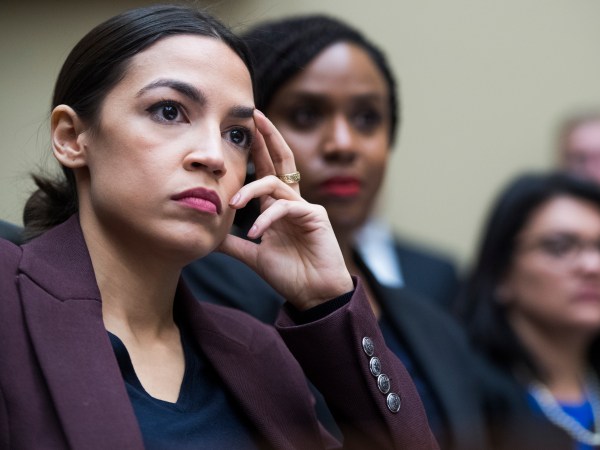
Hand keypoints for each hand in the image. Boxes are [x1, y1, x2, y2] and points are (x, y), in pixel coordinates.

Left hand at [218, 110, 353, 309]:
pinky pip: (286, 207)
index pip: (267, 170)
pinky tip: (257, 234)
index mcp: (278, 207)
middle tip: (254, 114)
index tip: (244, 128)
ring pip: (277, 183)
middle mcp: (292, 201)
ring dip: (252, 189)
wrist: (314, 296)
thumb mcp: (252, 256)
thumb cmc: (290, 275)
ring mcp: (305, 207)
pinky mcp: (315, 216)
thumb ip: (232, 243)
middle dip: (268, 137)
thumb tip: (208, 234)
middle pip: (281, 160)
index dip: (257, 149)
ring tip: (232, 203)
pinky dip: (268, 219)